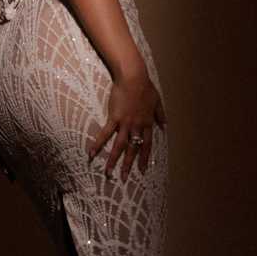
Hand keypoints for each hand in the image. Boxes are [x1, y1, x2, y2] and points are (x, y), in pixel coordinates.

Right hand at [88, 65, 166, 179]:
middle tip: (124, 178)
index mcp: (147, 123)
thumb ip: (160, 115)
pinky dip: (98, 144)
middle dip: (128, 165)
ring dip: (114, 160)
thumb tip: (165, 125)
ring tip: (109, 173)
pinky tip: (91, 153)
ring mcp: (125, 123)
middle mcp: (137, 126)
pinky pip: (105, 133)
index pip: (146, 145)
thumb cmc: (145, 87)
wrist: (133, 77)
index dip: (144, 158)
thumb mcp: (157, 101)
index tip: (143, 170)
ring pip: (120, 146)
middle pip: (133, 149)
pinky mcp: (114, 118)